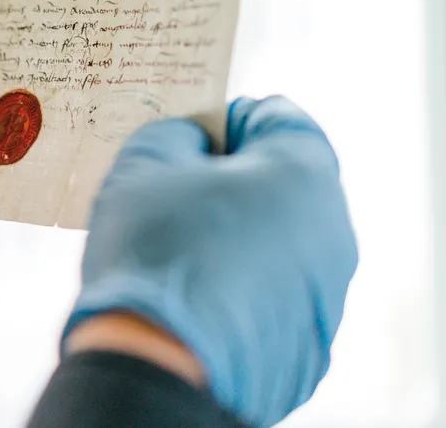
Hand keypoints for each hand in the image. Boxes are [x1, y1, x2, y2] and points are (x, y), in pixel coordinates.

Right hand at [64, 96, 357, 426]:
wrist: (159, 361)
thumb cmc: (155, 248)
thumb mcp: (144, 161)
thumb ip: (178, 133)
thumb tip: (195, 145)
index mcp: (303, 171)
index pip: (274, 117)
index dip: (223, 122)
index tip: (187, 145)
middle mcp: (333, 228)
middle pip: (281, 182)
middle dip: (230, 182)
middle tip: (176, 198)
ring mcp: (328, 290)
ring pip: (279, 239)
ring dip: (237, 235)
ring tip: (182, 254)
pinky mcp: (312, 339)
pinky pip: (276, 291)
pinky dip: (243, 284)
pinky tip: (199, 295)